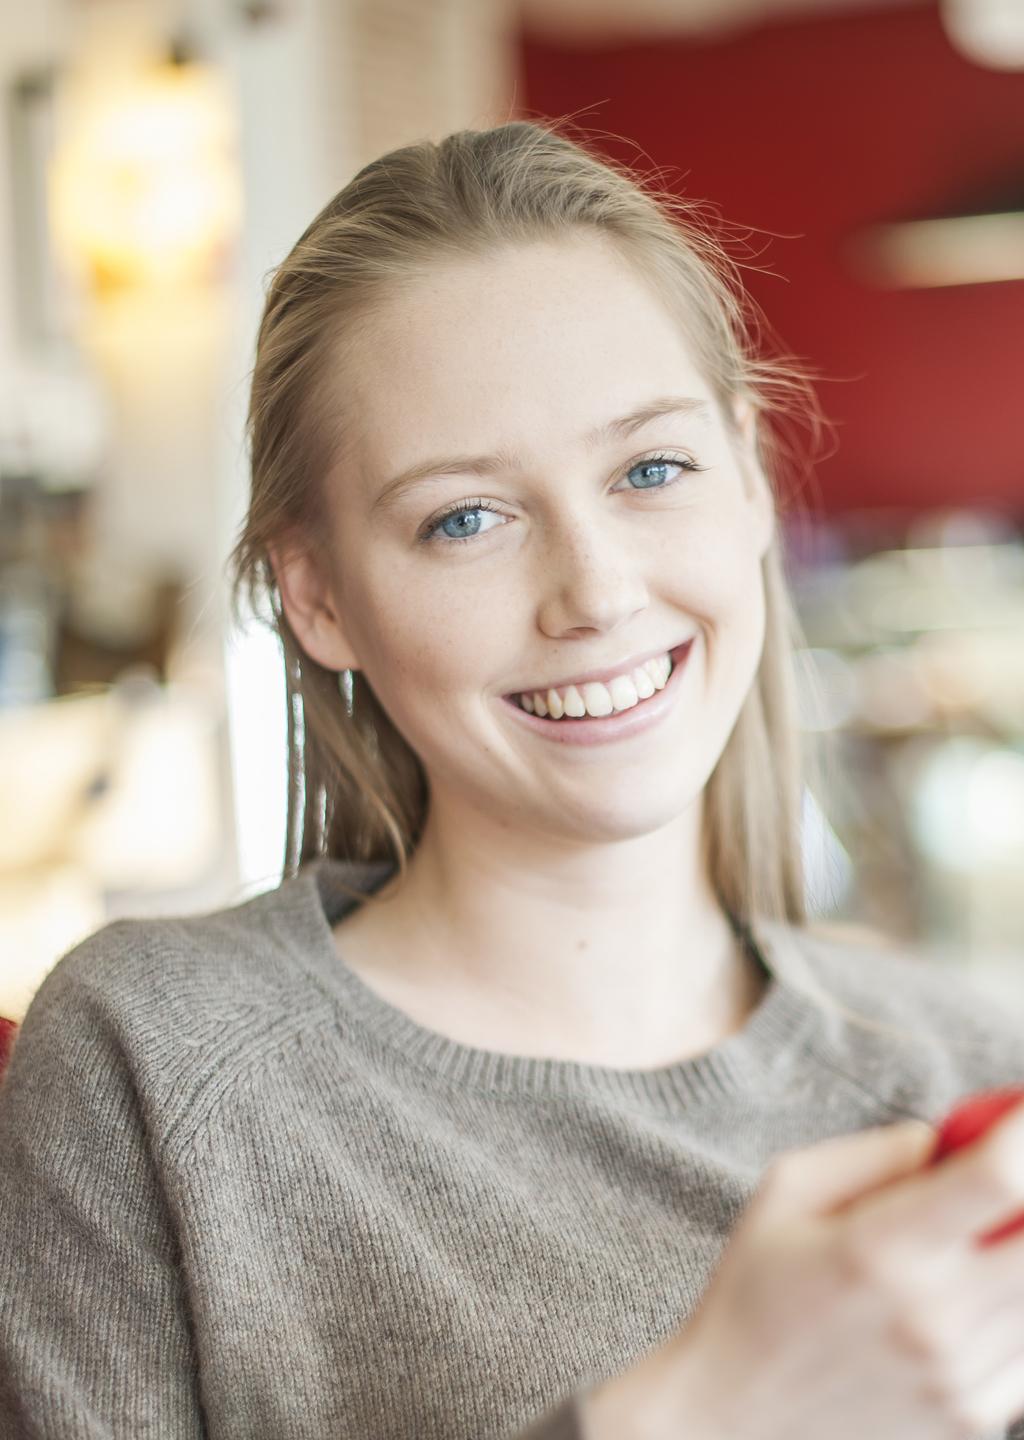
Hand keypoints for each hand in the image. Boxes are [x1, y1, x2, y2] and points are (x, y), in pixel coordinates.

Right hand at [652, 1110, 1023, 1439]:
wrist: (734, 1417)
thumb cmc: (756, 1289)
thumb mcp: (788, 1190)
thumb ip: (878, 1153)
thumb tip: (953, 1140)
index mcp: (879, 1248)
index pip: (1000, 1179)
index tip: (1020, 1102)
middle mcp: (934, 1316)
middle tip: (999, 1177)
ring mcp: (961, 1375)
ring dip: (1016, 1245)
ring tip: (954, 1240)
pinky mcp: (975, 1416)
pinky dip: (1013, 1303)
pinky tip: (959, 1292)